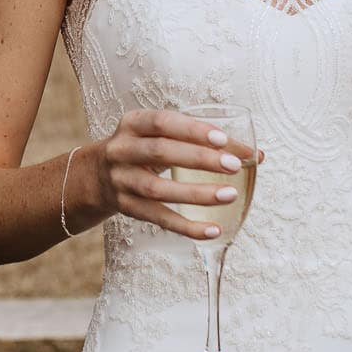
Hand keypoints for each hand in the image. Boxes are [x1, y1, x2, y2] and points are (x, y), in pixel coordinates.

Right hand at [86, 109, 249, 240]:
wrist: (95, 176)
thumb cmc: (143, 150)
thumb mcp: (158, 135)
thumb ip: (200, 140)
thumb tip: (256, 155)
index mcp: (133, 123)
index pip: (163, 122)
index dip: (192, 130)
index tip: (222, 138)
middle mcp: (122, 150)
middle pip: (161, 152)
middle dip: (199, 158)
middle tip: (233, 165)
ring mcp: (121, 180)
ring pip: (159, 189)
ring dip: (196, 193)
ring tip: (229, 195)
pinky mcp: (126, 207)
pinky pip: (159, 219)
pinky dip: (187, 226)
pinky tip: (213, 230)